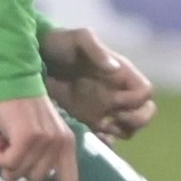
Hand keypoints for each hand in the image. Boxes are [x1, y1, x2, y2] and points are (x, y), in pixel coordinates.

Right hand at [0, 92, 81, 180]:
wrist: (11, 80)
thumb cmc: (21, 109)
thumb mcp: (40, 132)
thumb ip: (42, 154)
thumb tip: (31, 178)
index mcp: (67, 144)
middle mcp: (60, 144)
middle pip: (33, 180)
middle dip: (16, 168)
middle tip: (8, 146)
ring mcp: (46, 142)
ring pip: (18, 174)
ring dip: (4, 161)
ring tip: (2, 139)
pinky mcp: (28, 139)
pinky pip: (6, 164)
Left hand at [38, 26, 160, 138]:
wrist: (36, 56)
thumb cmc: (60, 43)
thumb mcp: (79, 39)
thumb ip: (97, 51)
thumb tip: (115, 69)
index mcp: (122, 73)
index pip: (145, 92)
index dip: (136, 100)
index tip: (116, 100)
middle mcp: (117, 92)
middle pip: (144, 113)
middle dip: (135, 121)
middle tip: (112, 120)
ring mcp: (104, 107)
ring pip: (128, 128)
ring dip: (120, 133)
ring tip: (98, 129)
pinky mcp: (88, 119)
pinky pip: (106, 137)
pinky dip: (104, 141)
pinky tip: (90, 137)